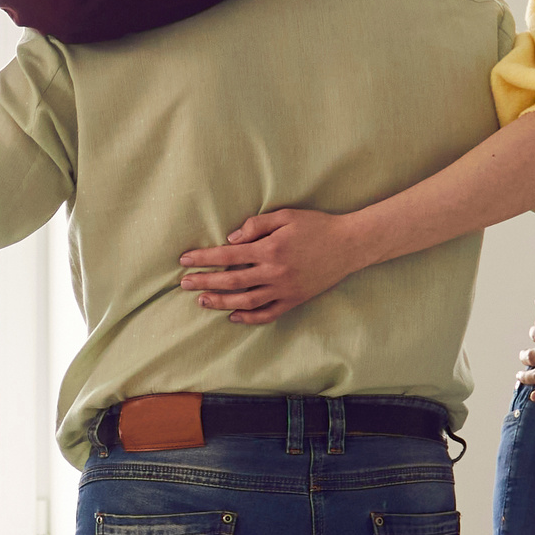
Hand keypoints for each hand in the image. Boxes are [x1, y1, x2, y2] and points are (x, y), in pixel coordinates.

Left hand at [174, 208, 384, 323]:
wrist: (350, 245)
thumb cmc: (317, 226)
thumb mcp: (286, 216)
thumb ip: (256, 225)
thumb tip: (230, 238)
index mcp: (270, 249)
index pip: (227, 255)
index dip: (203, 258)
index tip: (184, 260)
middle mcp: (274, 272)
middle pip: (231, 280)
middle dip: (204, 282)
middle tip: (183, 283)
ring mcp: (284, 290)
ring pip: (245, 301)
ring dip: (221, 302)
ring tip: (202, 301)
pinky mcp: (295, 300)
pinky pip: (268, 314)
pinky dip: (249, 318)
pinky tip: (233, 317)